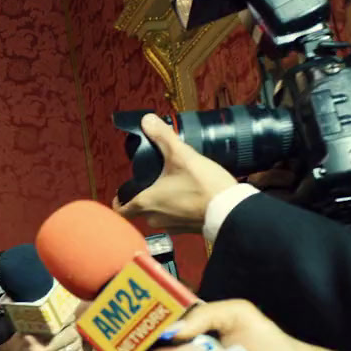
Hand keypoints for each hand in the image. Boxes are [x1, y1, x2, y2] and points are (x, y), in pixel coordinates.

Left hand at [113, 114, 237, 232]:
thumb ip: (163, 137)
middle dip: (143, 198)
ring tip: (171, 187)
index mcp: (146, 203)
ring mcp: (171, 227)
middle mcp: (154, 219)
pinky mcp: (187, 230)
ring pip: (158, 215)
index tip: (122, 193)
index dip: (118, 201)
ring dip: (161, 204)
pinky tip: (188, 197)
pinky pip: (175, 220)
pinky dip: (177, 210)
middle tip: (150, 182)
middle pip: (139, 211)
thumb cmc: (203, 186)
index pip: (120, 210)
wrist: (231, 211)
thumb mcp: (181, 155)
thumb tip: (147, 120)